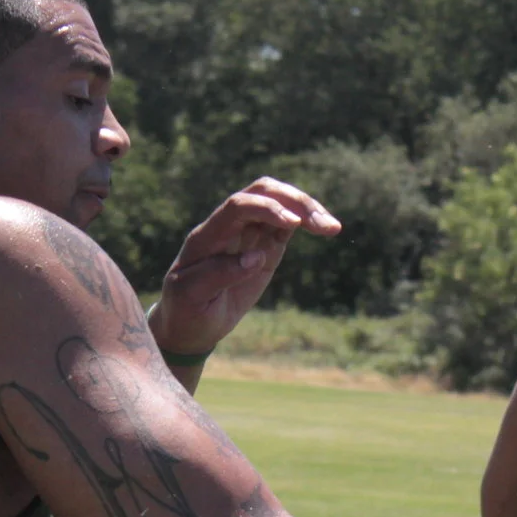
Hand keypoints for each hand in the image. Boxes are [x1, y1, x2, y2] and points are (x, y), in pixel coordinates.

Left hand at [146, 177, 341, 358]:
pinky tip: (326, 228)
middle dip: (293, 201)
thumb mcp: (190, 297)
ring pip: (280, 204)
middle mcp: (228, 227)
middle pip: (262, 193)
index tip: (292, 224)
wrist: (189, 324)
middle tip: (322, 223)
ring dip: (306, 210)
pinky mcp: (264, 247)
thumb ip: (217, 275)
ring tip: (332, 228)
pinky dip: (307, 223)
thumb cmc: (185, 310)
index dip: (266, 209)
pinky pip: (287, 224)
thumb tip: (255, 258)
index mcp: (207, 235)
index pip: (238, 207)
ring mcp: (248, 235)